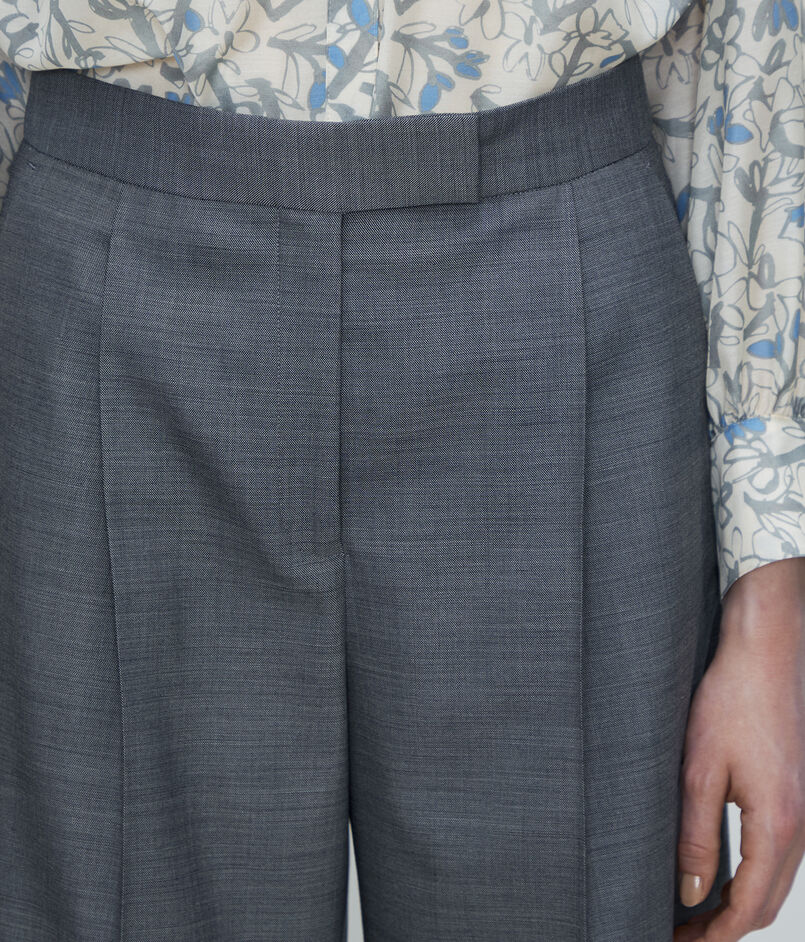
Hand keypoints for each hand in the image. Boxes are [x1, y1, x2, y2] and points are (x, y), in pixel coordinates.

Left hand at [673, 557, 804, 940]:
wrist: (767, 652)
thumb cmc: (732, 700)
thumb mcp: (698, 769)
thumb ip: (696, 836)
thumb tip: (690, 893)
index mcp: (778, 824)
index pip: (749, 907)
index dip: (713, 936)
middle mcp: (800, 825)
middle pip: (766, 902)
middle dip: (724, 927)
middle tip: (680, 934)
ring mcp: (803, 810)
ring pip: (775, 880)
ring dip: (738, 904)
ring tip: (694, 912)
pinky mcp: (795, 794)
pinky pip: (778, 853)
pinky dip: (751, 875)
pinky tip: (721, 872)